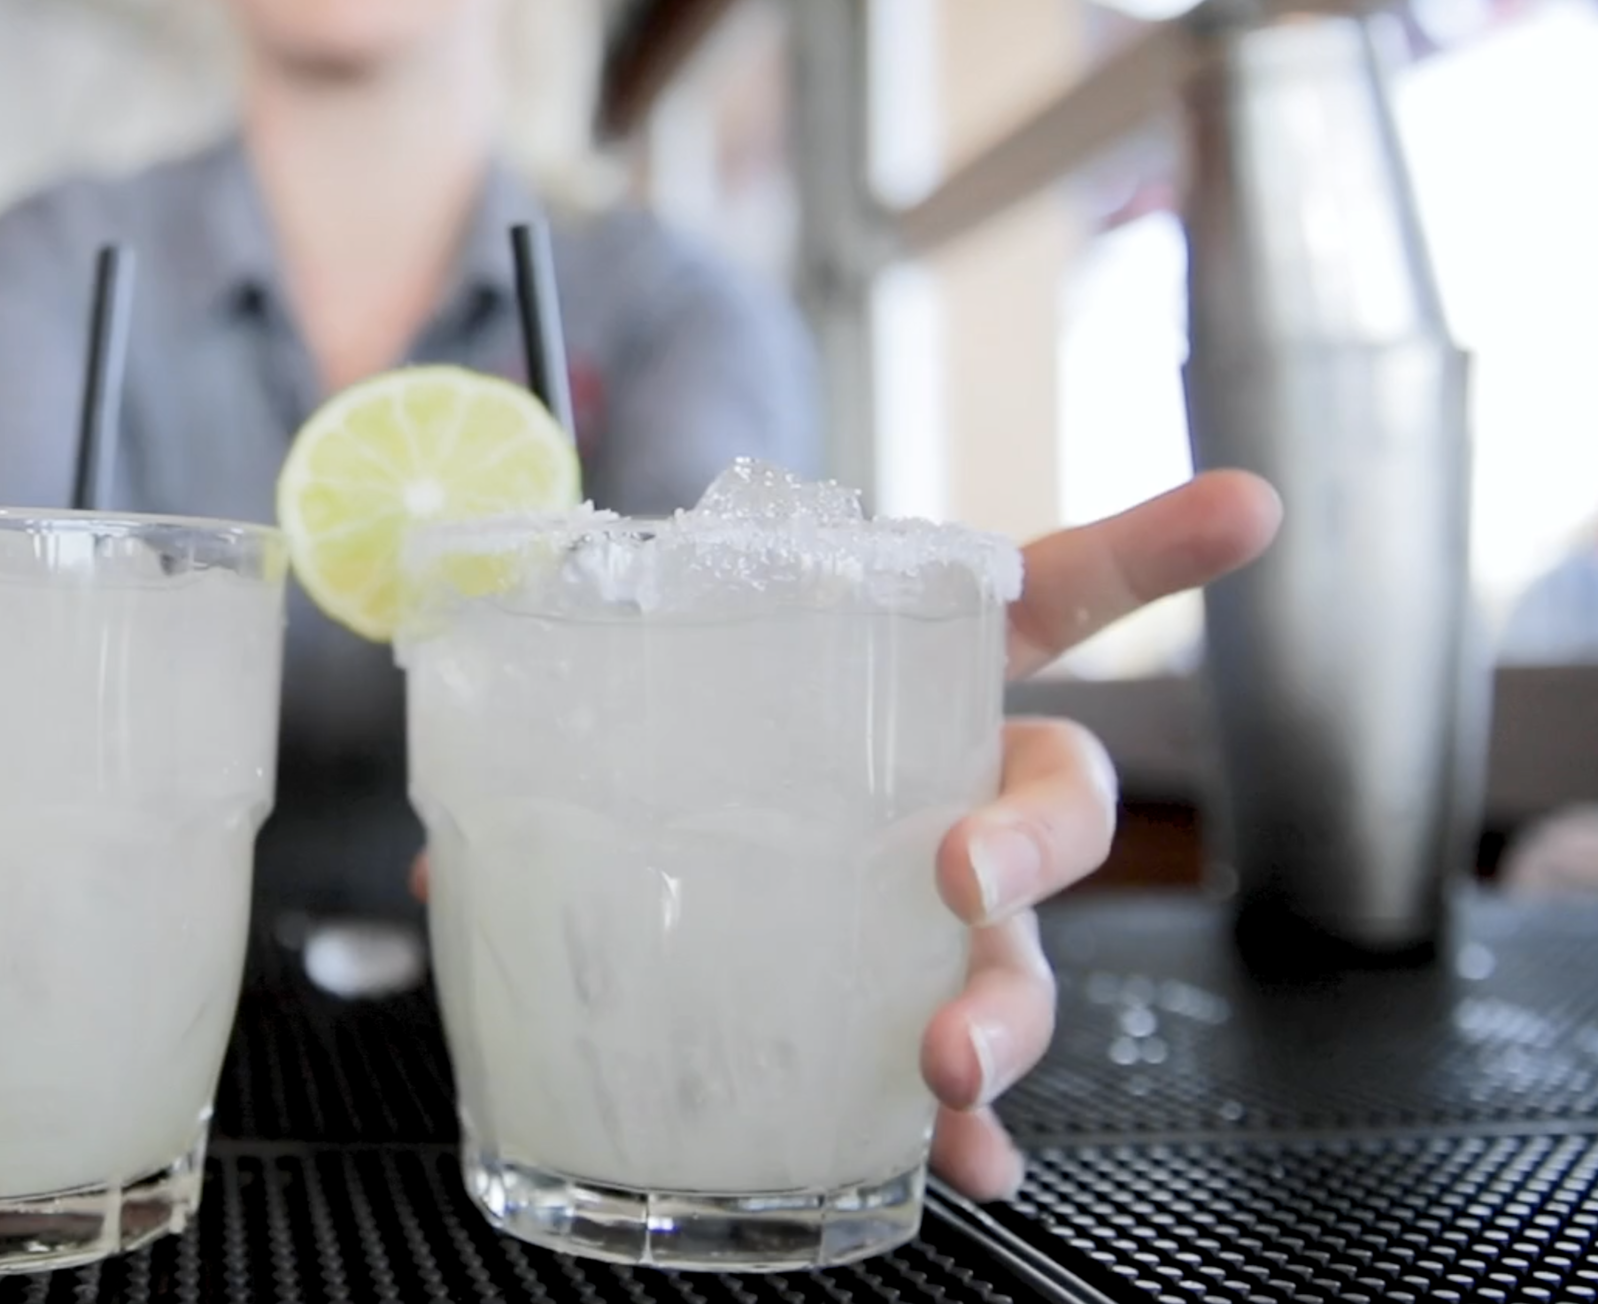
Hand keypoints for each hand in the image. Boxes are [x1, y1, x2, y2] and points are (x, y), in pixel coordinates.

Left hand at [404, 473, 1283, 1194]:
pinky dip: (970, 1135)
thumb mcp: (617, 736)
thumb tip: (433, 873)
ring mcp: (948, 914)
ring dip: (1005, 1013)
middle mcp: (955, 796)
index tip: (1247, 507)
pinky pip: (972, 1085)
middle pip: (1054, 806)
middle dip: (1028, 843)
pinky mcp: (914, 1010)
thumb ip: (544, 768)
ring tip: (948, 1067)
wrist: (679, 877)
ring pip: (1023, 956)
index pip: (1045, 598)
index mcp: (909, 685)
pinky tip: (965, 1172)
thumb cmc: (675, 766)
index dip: (1147, 551)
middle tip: (956, 874)